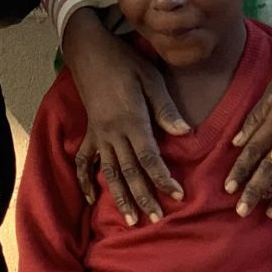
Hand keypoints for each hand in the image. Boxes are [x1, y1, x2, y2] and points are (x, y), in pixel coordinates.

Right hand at [61, 9, 188, 224]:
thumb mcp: (150, 78)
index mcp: (131, 120)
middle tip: (156, 219)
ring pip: (110, 172)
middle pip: (130, 171)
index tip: (177, 195)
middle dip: (144, 197)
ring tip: (131, 220)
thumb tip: (185, 133)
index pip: (149, 157)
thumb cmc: (124, 62)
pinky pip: (85, 162)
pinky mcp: (90, 133)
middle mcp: (113, 133)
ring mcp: (98, 135)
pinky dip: (86, 181)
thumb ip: (166, 108)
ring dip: (120, 197)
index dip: (163, 178)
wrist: (89, 51)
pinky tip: (92, 198)